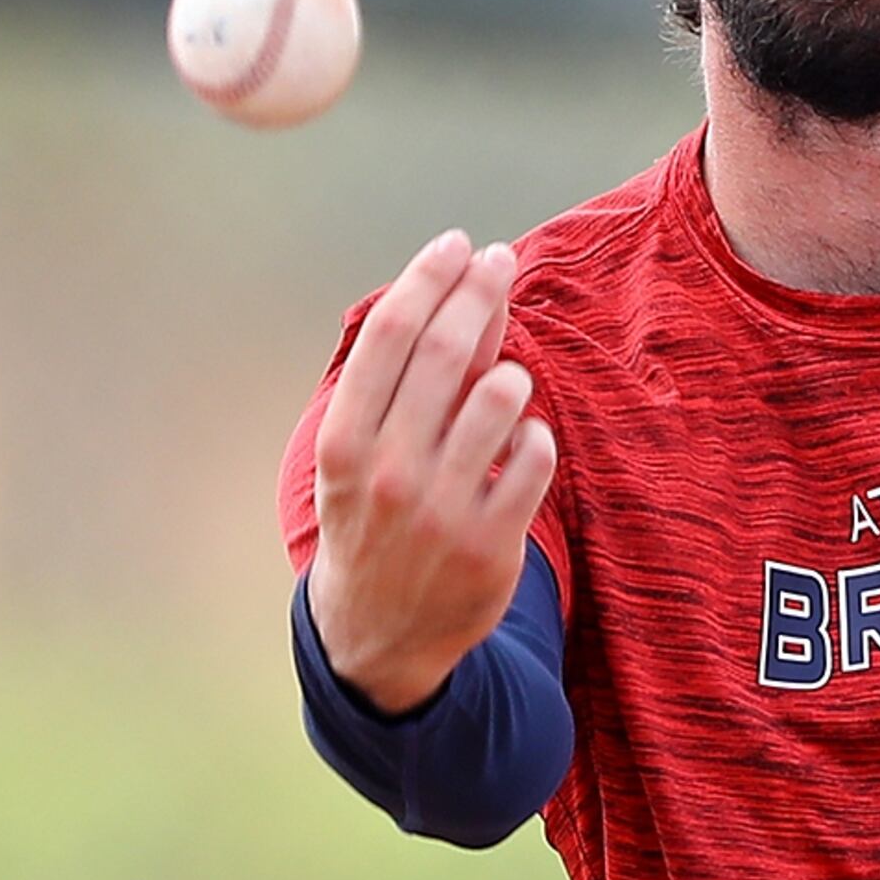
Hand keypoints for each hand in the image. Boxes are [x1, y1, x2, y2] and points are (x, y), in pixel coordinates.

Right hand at [305, 230, 556, 711]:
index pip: (390, 336)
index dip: (428, 278)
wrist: (377, 635)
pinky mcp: (491, 546)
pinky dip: (535, 435)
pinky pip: (535, 458)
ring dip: (511, 372)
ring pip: (499, 399)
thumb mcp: (367, 453)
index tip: (458, 244)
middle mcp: (388, 474)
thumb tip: (474, 290)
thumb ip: (417, 379)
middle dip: (479, 292)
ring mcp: (441, 512)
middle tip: (501, 261)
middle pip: (445, 353)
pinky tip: (522, 438)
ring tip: (506, 378)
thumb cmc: (374, 518)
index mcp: (344, 446)